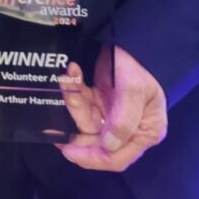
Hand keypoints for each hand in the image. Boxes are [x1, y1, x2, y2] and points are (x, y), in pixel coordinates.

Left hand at [59, 45, 166, 171]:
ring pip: (84, 119)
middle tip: (54, 123)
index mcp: (144, 132)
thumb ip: (123, 120)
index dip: (92, 158)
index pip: (117, 158)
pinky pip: (82, 101)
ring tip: (67, 80)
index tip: (69, 152)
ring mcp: (112, 114)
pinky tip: (71, 73)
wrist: (132, 39)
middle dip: (75, 128)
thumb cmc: (139, 66)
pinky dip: (74, 89)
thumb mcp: (134, 90)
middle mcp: (128, 128)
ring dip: (73, 101)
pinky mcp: (100, 100)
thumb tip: (108, 147)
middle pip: (95, 141)